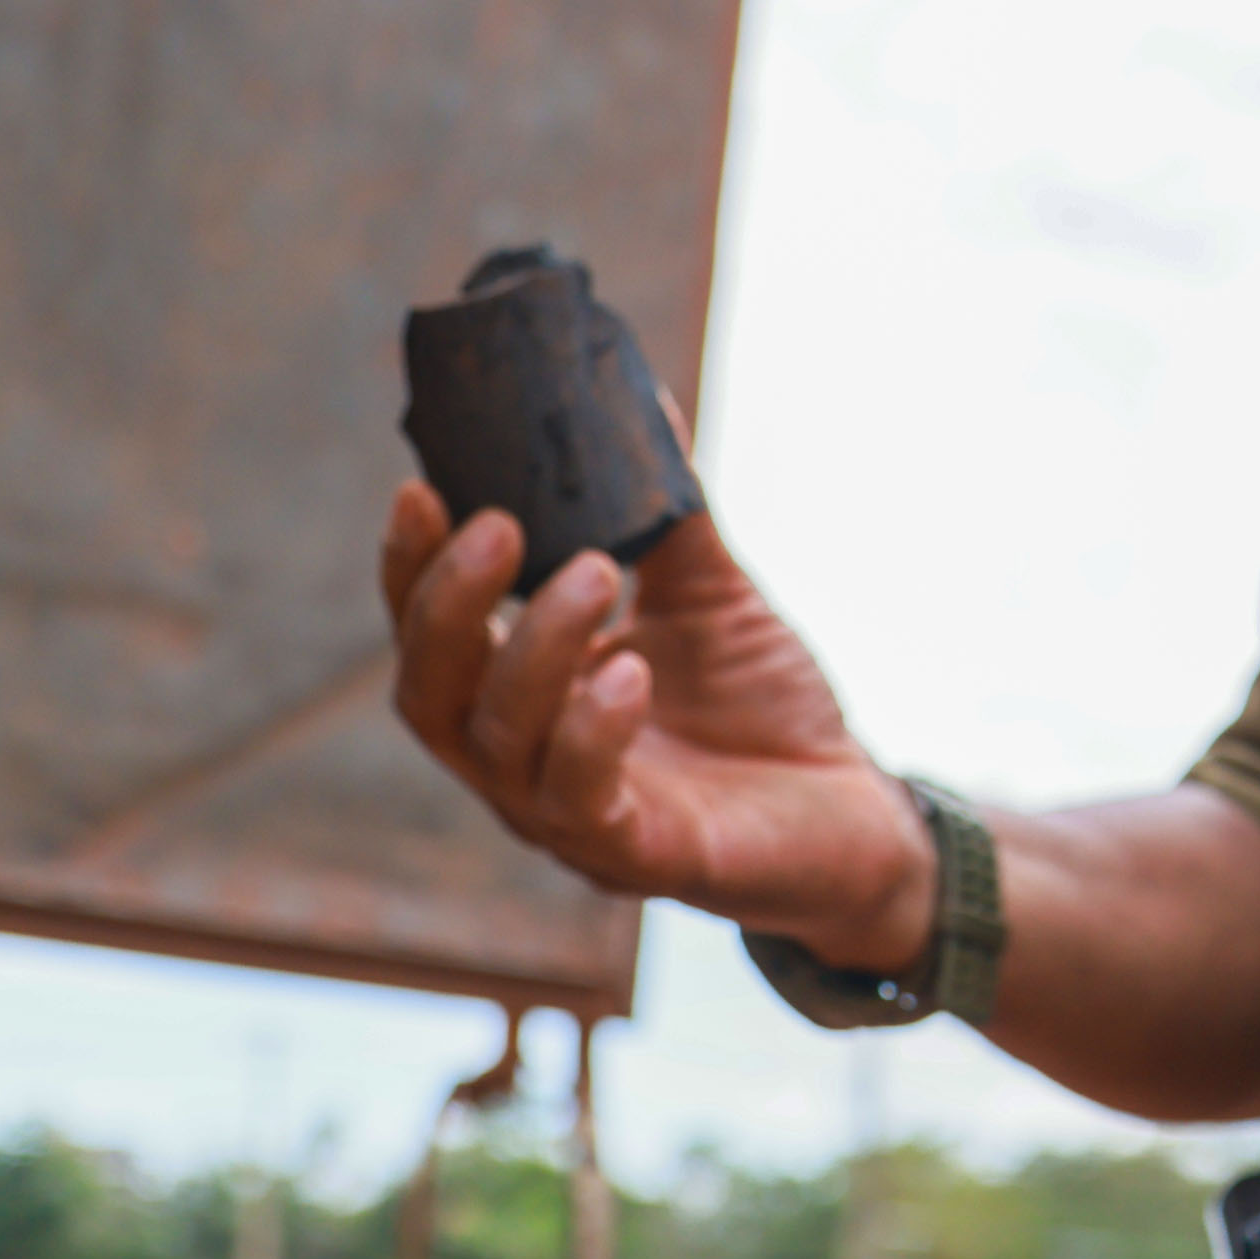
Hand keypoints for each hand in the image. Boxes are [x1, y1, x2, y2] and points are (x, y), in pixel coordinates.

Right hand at [376, 486, 929, 959]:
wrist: (850, 808)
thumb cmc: (761, 705)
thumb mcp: (708, 595)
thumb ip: (665, 516)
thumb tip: (644, 402)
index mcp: (521, 698)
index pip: (431, 639)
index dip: (409, 569)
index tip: (420, 488)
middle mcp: (521, 764)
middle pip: (431, 694)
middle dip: (450, 604)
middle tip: (500, 525)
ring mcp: (569, 819)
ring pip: (501, 739)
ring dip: (537, 644)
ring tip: (596, 569)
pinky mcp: (636, 855)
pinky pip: (581, 798)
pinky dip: (593, 728)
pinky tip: (631, 669)